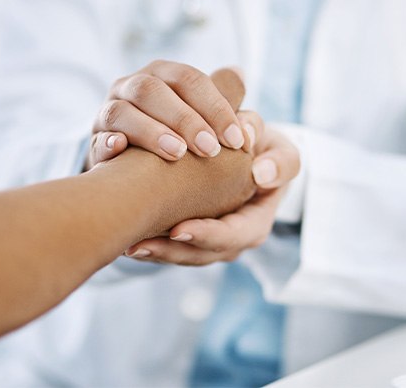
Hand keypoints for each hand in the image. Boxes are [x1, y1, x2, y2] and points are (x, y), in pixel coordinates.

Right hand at [86, 61, 246, 169]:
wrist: (136, 173)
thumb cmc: (178, 138)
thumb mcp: (199, 116)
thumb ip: (219, 99)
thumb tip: (240, 73)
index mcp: (161, 75)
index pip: (188, 80)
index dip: (215, 107)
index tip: (236, 140)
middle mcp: (130, 87)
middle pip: (152, 89)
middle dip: (184, 119)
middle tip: (210, 149)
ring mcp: (107, 113)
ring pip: (121, 111)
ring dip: (150, 131)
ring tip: (177, 153)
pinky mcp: (94, 142)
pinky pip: (97, 140)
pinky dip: (109, 144)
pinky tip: (123, 150)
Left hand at [124, 127, 299, 264]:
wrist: (250, 153)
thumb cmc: (264, 151)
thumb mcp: (279, 151)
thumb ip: (278, 160)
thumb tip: (261, 172)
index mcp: (256, 223)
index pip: (233, 235)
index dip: (207, 235)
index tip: (179, 229)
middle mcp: (233, 240)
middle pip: (202, 254)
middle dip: (170, 252)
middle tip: (139, 245)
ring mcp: (210, 242)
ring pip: (182, 255)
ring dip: (155, 253)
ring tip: (127, 244)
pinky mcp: (190, 236)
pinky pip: (170, 247)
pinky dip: (150, 243)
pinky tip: (126, 236)